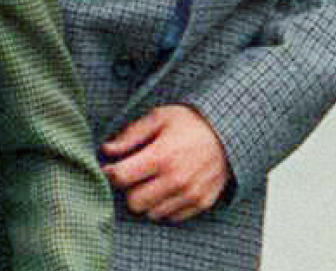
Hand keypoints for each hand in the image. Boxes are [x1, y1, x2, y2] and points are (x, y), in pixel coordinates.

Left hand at [100, 104, 231, 222]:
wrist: (229, 134)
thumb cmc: (189, 123)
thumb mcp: (158, 118)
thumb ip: (130, 135)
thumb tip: (106, 150)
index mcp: (161, 156)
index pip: (121, 178)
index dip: (110, 173)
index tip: (112, 167)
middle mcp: (176, 180)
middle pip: (134, 202)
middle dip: (129, 189)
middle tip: (134, 176)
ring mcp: (190, 194)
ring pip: (152, 213)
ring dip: (147, 200)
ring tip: (152, 181)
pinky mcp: (201, 203)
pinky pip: (171, 217)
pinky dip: (164, 206)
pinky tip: (167, 189)